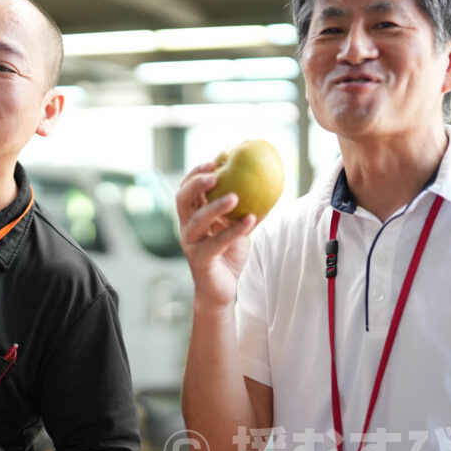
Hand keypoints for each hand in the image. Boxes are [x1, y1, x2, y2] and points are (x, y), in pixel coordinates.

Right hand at [175, 162, 256, 308]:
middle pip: (182, 199)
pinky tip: (251, 220)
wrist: (223, 289)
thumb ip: (245, 208)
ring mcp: (191, 244)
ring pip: (197, 220)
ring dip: (215, 206)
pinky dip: (234, 230)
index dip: (195, 173)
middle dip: (196, 184)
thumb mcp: (237, 227)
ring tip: (235, 197)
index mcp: (192, 216)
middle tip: (216, 175)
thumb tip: (268, 184)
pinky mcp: (200, 260)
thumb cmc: (229, 254)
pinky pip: (217, 242)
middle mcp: (186, 227)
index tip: (214, 161)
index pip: (187, 189)